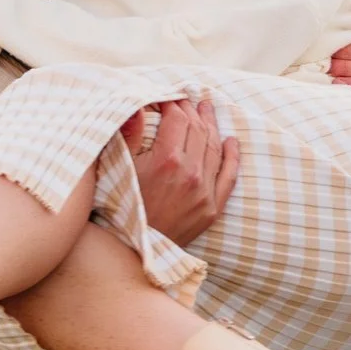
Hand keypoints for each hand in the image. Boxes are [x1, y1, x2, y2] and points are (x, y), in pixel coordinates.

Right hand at [127, 97, 239, 247]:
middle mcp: (190, 174)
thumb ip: (129, 136)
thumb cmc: (120, 207)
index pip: (177, 119)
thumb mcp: (118, 169)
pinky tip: (231, 141)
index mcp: (167, 160)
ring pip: (214, 147)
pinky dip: (232, 156)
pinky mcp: (212, 209)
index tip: (165, 97)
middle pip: (197, 129)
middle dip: (192, 110)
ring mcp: (204, 192)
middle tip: (187, 98)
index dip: (172, 103)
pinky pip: (229, 176)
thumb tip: (137, 107)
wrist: (132, 252)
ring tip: (208, 109)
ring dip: (211, 125)